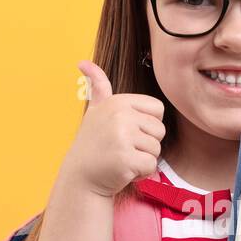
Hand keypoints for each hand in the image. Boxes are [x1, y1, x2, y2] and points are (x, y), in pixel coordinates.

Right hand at [62, 60, 166, 197]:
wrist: (81, 177)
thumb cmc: (94, 144)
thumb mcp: (95, 111)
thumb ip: (98, 86)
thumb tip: (83, 62)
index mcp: (118, 101)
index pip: (158, 109)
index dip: (147, 124)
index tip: (127, 131)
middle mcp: (120, 116)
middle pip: (160, 130)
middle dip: (146, 144)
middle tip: (123, 148)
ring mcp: (122, 137)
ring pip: (157, 149)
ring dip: (143, 159)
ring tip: (122, 158)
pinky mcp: (125, 159)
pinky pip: (151, 166)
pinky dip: (141, 173)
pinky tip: (123, 170)